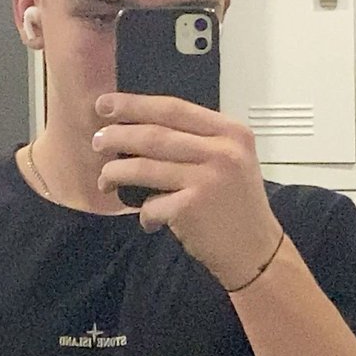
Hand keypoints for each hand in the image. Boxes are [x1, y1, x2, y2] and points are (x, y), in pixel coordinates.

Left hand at [93, 93, 283, 291]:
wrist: (257, 251)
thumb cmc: (238, 203)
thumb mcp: (231, 159)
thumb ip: (198, 140)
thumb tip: (140, 128)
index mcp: (231, 132)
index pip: (174, 108)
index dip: (134, 105)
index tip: (104, 105)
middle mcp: (222, 151)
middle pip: (154, 135)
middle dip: (117, 136)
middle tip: (98, 141)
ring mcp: (208, 179)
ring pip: (144, 167)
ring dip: (115, 172)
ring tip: (104, 178)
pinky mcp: (192, 208)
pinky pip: (151, 205)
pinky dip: (144, 213)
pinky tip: (148, 219)